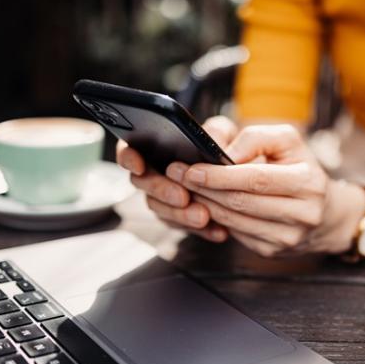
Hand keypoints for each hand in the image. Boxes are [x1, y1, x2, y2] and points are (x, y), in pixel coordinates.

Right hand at [116, 115, 237, 241]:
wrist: (236, 175)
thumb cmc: (223, 146)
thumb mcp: (223, 133)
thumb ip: (216, 132)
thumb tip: (210, 141)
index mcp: (154, 148)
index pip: (129, 150)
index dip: (129, 158)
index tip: (139, 165)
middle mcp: (153, 175)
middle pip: (143, 184)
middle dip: (161, 190)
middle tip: (182, 197)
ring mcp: (163, 199)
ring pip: (161, 209)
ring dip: (180, 215)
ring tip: (203, 216)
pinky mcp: (179, 219)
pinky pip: (184, 227)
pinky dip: (202, 231)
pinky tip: (219, 231)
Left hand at [166, 124, 364, 256]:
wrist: (326, 213)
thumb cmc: (301, 169)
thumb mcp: (287, 142)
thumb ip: (256, 138)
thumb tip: (225, 153)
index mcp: (308, 183)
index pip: (255, 179)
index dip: (220, 175)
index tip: (191, 168)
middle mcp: (302, 214)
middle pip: (241, 201)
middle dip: (204, 188)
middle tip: (177, 175)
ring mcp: (287, 237)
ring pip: (234, 220)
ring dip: (205, 204)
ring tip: (186, 188)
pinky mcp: (273, 251)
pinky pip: (236, 233)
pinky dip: (215, 219)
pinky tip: (205, 205)